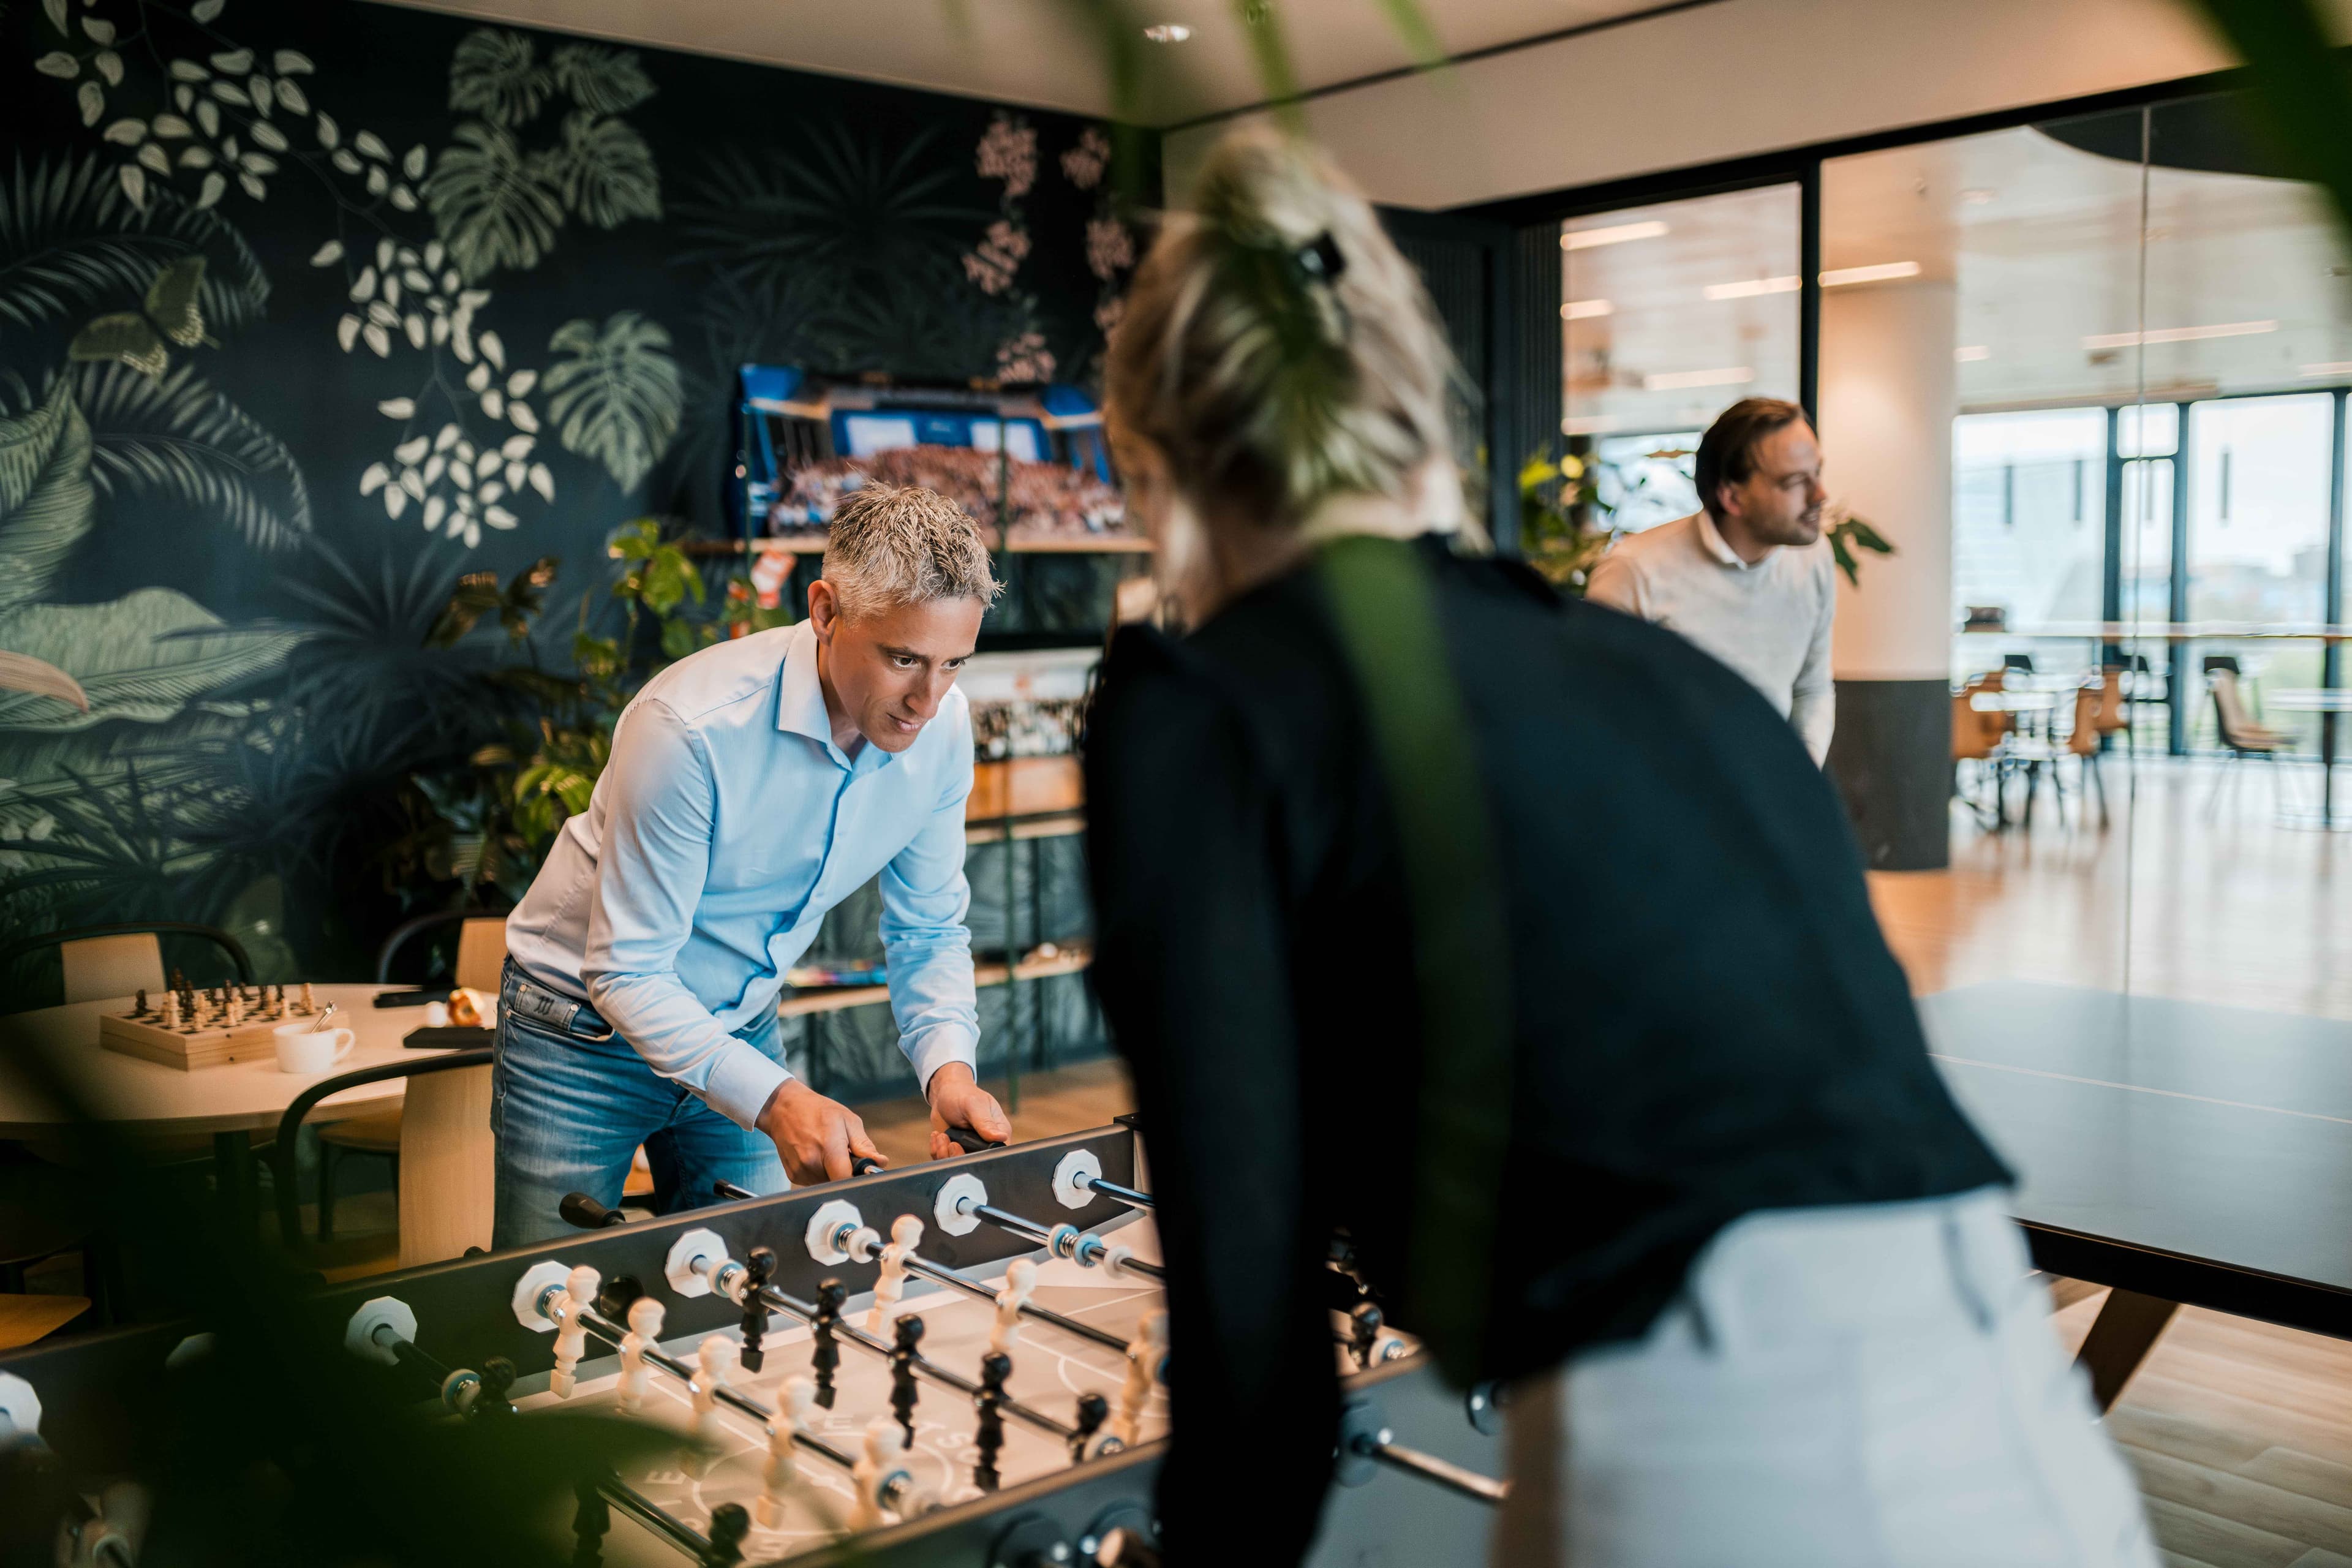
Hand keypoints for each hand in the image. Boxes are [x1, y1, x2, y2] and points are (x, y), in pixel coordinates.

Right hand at [756, 1078, 882, 1183]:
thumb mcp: (847, 1120)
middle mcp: (811, 1162)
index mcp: (828, 1147)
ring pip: (826, 1183)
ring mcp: (800, 1170)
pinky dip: (820, 1172)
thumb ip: (864, 1145)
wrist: (784, 1108)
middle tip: (843, 1154)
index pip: (846, 1179)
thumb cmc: (818, 1111)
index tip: (860, 1170)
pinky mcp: (793, 1176)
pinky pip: (814, 1181)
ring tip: (827, 1152)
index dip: (856, 1177)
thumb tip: (880, 1162)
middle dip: (845, 1172)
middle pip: (837, 1182)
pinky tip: (816, 1155)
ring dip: (832, 1172)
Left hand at [926, 1062, 1010, 1159]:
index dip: (979, 1156)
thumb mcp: (974, 1105)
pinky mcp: (953, 1150)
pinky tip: (937, 1136)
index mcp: (999, 1132)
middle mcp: (985, 1143)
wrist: (944, 1094)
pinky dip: (937, 1151)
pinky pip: (945, 1160)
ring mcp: (969, 1148)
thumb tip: (1002, 1137)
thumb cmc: (963, 1094)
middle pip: (975, 1163)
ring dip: (944, 1153)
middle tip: (950, 1142)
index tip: (962, 1146)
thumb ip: (985, 1123)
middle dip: (957, 1156)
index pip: (996, 1154)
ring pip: (958, 1164)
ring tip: (941, 1136)